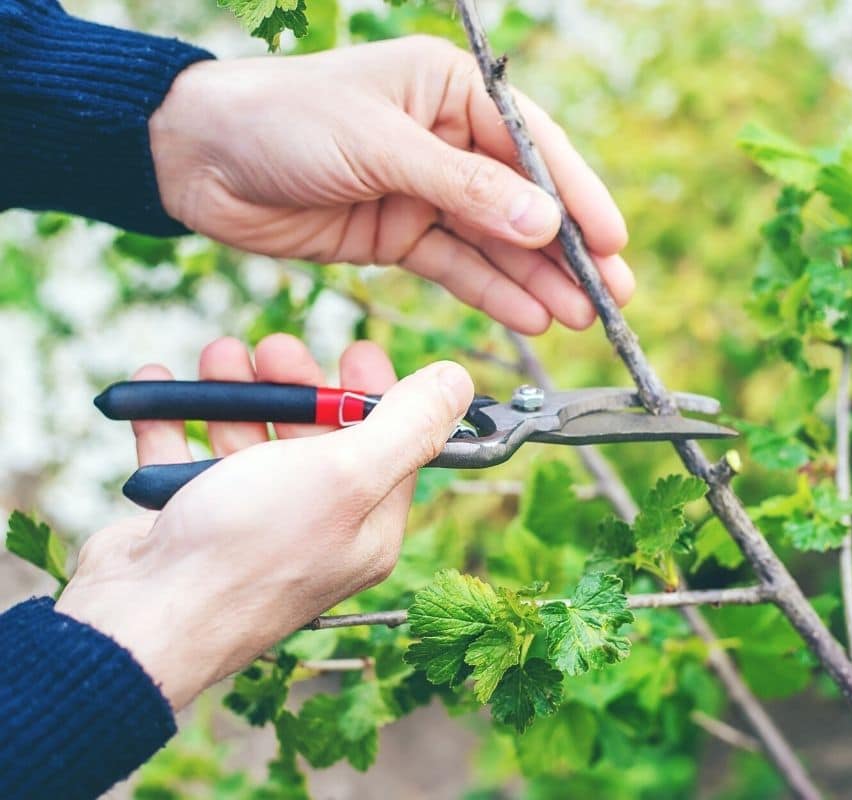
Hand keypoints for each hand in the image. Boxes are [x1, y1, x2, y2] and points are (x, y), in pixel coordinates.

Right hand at [55, 334, 470, 708]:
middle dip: (298, 385)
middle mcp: (314, 533)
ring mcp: (248, 532)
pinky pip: (184, 460)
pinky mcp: (190, 528)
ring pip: (249, 444)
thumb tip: (458, 383)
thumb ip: (406, 426)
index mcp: (366, 529)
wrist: (138, 622)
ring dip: (234, 393)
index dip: (377, 395)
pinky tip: (159, 382)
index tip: (357, 351)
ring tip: (218, 356)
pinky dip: (172, 420)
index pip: (390, 449)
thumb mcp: (347, 475)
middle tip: (276, 348)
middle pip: (318, 440)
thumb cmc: (249, 550)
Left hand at [148, 36, 633, 334]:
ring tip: (583, 318)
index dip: (577, 196)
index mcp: (448, 89)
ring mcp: (424, 189)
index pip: (531, 145)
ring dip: (538, 281)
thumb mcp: (379, 145)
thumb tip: (547, 225)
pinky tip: (531, 318)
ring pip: (495, 242)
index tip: (613, 240)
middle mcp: (445, 137)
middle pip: (523, 201)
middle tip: (614, 294)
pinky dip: (492, 293)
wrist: (197, 161)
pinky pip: (457, 267)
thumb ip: (465, 188)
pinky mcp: (400, 233)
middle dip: (569, 250)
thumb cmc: (282, 120)